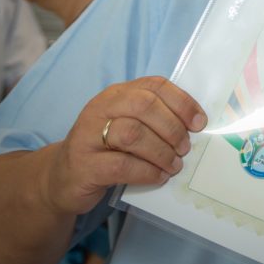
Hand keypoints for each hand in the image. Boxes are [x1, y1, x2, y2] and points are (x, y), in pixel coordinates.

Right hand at [42, 76, 206, 216]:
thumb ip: (157, 119)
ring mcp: (88, 135)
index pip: (155, 86)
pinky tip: (158, 177)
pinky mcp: (83, 164)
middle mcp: (101, 108)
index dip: (182, 102)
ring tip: (174, 165)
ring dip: (162, 152)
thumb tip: (198, 124)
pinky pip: (121, 165)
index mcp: (117, 94)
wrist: (63, 178)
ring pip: (133, 134)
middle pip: (144, 106)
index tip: (199, 123)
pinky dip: (147, 172)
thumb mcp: (130, 126)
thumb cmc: (107, 150)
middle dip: (172, 128)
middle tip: (185, 148)